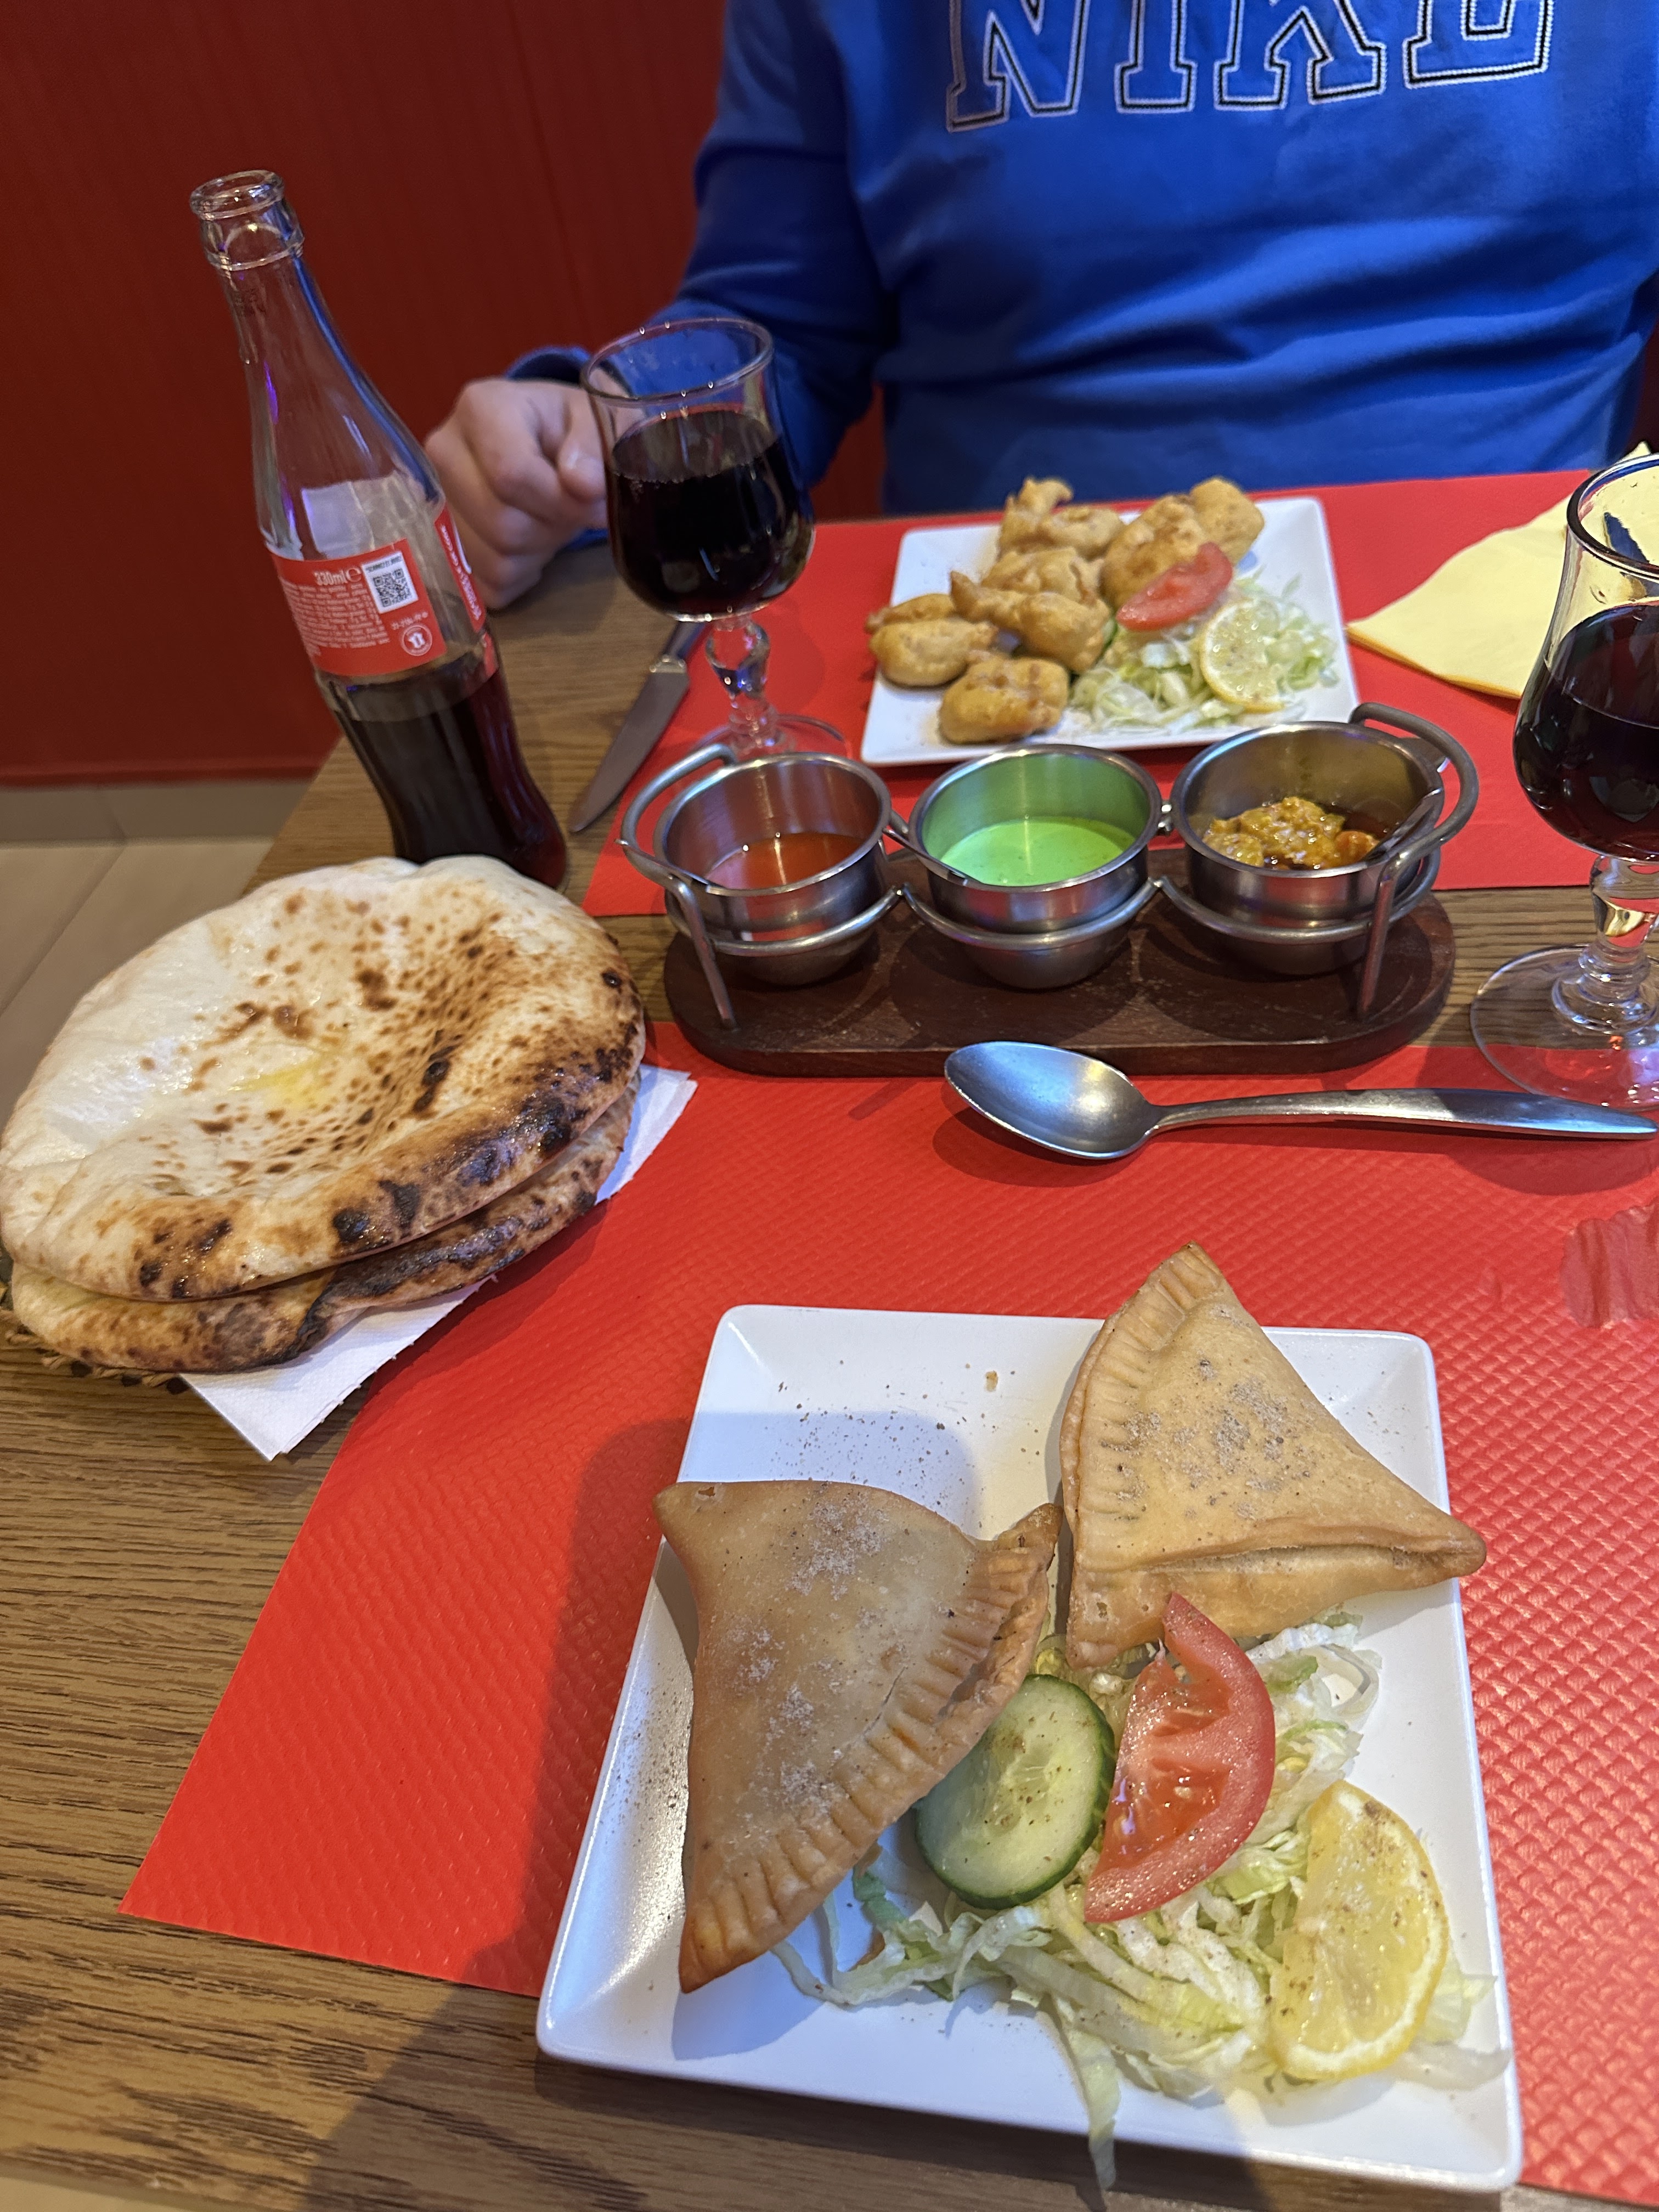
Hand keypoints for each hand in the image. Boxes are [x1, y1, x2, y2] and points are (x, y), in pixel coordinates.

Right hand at [426, 378, 606, 606]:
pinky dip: (522, 574)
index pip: (510, 474)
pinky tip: (532, 544)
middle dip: (551, 528)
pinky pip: (488, 582)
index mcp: (480, 409)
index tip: (595, 504)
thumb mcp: (593, 419)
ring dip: (539, 552)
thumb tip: (584, 485)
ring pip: (494, 559)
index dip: (561, 501)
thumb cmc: (567, 428)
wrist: (538, 440)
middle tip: (571, 511)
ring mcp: (436, 501)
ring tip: (550, 521)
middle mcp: (445, 452)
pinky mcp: (443, 544)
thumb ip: (594, 445)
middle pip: (501, 522)